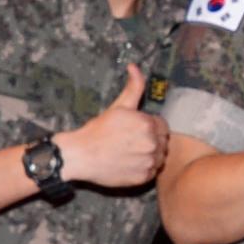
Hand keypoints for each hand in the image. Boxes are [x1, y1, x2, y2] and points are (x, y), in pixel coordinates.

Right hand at [55, 64, 166, 187]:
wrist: (80, 155)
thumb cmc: (98, 130)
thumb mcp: (118, 106)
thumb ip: (133, 87)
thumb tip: (135, 66)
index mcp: (148, 124)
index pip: (162, 126)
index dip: (150, 127)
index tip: (135, 130)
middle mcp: (152, 143)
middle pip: (163, 142)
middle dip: (151, 140)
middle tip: (131, 142)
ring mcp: (148, 162)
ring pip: (159, 157)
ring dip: (150, 155)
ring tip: (130, 153)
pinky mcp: (143, 177)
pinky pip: (152, 173)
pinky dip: (144, 169)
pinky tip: (129, 163)